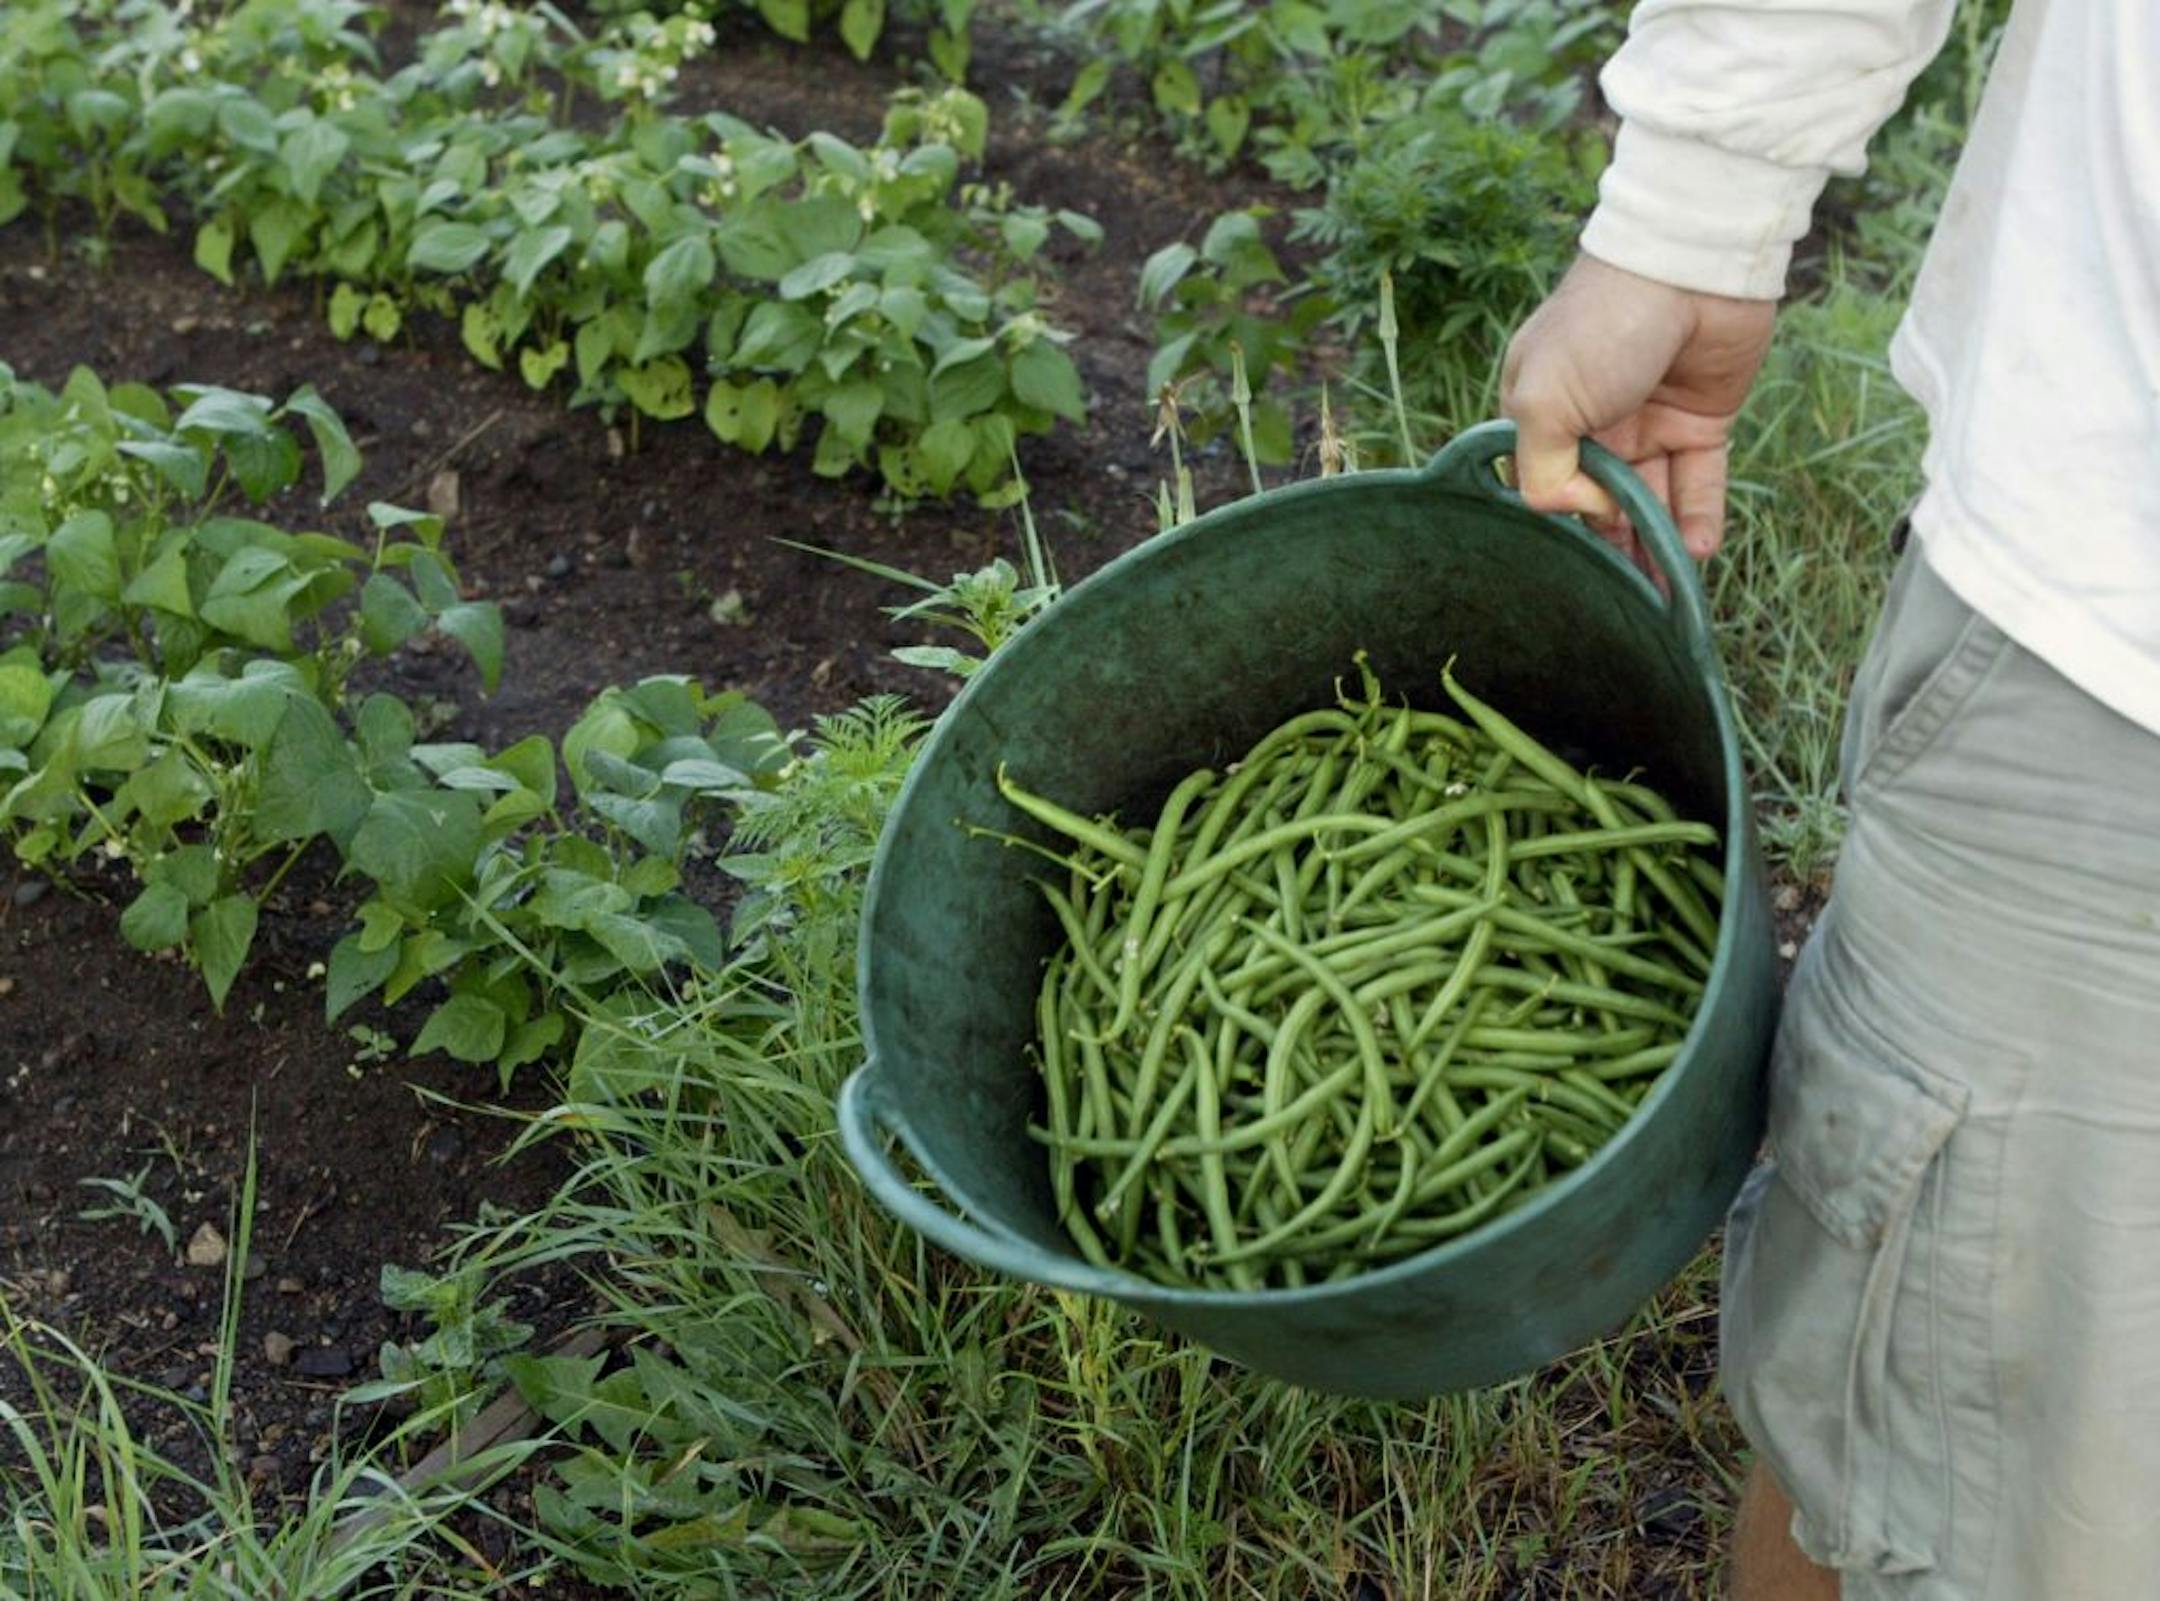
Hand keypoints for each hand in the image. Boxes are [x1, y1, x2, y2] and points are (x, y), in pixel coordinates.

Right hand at [1501, 254, 1776, 564]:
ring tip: (1665, 594)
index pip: (1547, 485)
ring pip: (1651, 501)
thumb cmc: (1601, 326)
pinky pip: (1698, 482)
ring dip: (1657, 547)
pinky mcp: (1701, 420)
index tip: (1587, 534)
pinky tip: (1697, 553)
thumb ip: (1544, 472)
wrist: (1690, 266)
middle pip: (1601, 502)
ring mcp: (1648, 422)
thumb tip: (1585, 512)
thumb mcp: (1543, 400)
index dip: (1567, 516)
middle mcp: (1593, 422)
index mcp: (1542, 412)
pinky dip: (1698, 519)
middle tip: (1629, 599)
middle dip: (1614, 549)